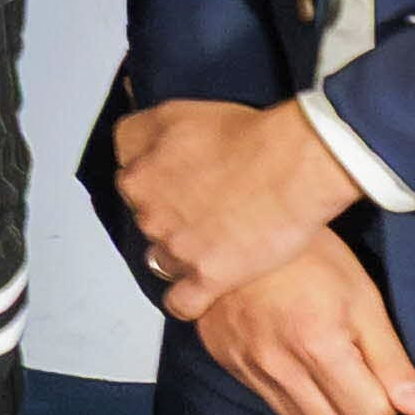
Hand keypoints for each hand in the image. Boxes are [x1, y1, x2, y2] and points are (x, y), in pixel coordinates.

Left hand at [116, 95, 369, 305]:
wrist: (292, 166)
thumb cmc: (247, 134)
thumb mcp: (180, 111)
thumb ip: (143, 126)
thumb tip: (121, 114)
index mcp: (137, 173)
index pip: (130, 180)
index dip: (157, 179)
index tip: (180, 180)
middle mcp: (147, 211)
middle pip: (146, 219)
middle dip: (168, 217)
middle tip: (205, 209)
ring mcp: (174, 248)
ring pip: (161, 260)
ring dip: (180, 255)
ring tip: (213, 243)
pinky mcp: (205, 278)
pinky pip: (180, 302)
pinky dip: (188, 298)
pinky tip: (203, 287)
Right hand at [189, 233, 414, 414]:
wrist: (236, 228)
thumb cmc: (312, 256)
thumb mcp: (362, 298)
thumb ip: (392, 359)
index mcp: (320, 345)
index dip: (387, 400)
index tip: (381, 370)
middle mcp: (280, 365)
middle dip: (356, 410)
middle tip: (358, 372)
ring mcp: (249, 367)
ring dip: (323, 406)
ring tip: (325, 364)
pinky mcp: (227, 363)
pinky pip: (271, 403)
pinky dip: (292, 393)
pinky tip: (295, 358)